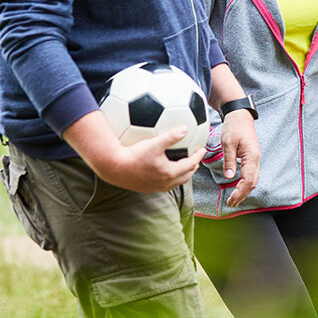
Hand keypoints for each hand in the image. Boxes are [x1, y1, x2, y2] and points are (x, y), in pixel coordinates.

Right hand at [64, 111, 205, 193]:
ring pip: (175, 181)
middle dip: (193, 166)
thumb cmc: (134, 154)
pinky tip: (165, 168)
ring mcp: (156, 187)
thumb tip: (185, 128)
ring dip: (183, 173)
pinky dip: (171, 176)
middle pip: (185, 175)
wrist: (114, 168)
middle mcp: (165, 183)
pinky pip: (164, 183)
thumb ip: (171, 136)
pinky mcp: (147, 188)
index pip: (190, 164)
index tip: (203, 148)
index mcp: (170, 173)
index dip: (198, 156)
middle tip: (196, 157)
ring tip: (184, 164)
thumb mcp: (154, 143)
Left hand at [219, 110, 259, 206]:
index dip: (240, 192)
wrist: (240, 116)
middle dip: (243, 195)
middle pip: (253, 183)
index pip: (248, 180)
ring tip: (234, 199)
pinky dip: (246, 184)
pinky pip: (251, 174)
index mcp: (251, 156)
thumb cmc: (234, 127)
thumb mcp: (228, 142)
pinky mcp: (252, 158)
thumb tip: (230, 177)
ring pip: (253, 180)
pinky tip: (239, 187)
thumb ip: (229, 160)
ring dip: (245, 191)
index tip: (231, 200)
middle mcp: (256, 159)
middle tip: (232, 204)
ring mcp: (255, 159)